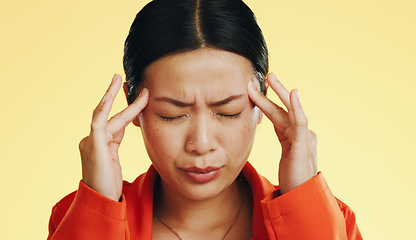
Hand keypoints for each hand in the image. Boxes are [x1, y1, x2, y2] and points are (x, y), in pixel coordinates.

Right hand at [79, 74, 148, 200]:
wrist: (100, 200)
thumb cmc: (108, 184)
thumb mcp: (114, 160)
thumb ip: (115, 142)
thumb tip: (126, 125)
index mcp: (99, 143)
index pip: (113, 120)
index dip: (125, 108)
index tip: (136, 95)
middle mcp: (92, 139)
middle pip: (107, 113)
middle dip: (114, 95)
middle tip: (122, 78)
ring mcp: (90, 141)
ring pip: (104, 114)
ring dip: (112, 96)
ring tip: (119, 79)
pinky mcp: (93, 145)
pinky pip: (99, 121)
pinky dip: (106, 107)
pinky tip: (113, 94)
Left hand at [247, 73, 316, 193]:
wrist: (301, 196)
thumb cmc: (293, 177)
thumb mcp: (285, 154)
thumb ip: (283, 138)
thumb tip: (276, 125)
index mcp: (292, 135)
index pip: (277, 114)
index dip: (266, 101)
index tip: (253, 89)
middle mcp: (300, 133)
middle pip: (284, 108)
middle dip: (275, 91)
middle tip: (265, 74)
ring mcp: (304, 137)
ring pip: (289, 111)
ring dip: (280, 93)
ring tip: (271, 78)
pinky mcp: (304, 144)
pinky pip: (300, 122)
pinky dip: (297, 107)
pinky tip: (293, 93)